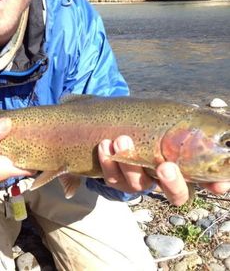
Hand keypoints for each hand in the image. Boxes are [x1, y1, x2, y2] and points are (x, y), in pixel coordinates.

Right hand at [0, 118, 33, 197]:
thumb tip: (10, 122)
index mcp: (1, 168)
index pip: (29, 166)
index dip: (39, 155)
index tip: (43, 139)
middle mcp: (1, 172)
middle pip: (19, 154)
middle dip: (19, 137)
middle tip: (18, 121)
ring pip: (7, 151)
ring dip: (4, 136)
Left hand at [98, 135, 229, 205]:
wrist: (118, 131)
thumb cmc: (150, 130)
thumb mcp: (167, 128)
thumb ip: (185, 132)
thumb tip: (215, 135)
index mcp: (179, 170)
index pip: (203, 181)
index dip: (211, 185)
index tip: (217, 184)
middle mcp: (161, 182)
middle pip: (175, 194)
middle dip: (172, 182)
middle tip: (166, 167)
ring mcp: (139, 182)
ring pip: (137, 183)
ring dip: (130, 163)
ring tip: (122, 139)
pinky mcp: (116, 180)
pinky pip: (111, 176)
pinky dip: (107, 161)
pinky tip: (105, 145)